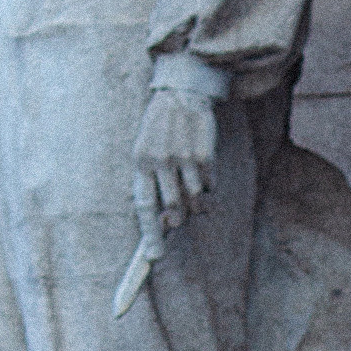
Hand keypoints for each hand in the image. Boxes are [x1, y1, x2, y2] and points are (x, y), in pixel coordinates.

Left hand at [131, 83, 216, 232]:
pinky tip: (200, 164)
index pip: (144, 206)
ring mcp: (183, 158)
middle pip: (173, 207)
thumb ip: (154, 185)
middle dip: (179, 216)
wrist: (181, 93)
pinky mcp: (204, 154)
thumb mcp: (147, 151)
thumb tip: (170, 222)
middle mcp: (160, 161)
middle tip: (180, 213)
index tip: (155, 257)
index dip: (150, 233)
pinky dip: (208, 181)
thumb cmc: (160, 129)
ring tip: (191, 181)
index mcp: (140, 162)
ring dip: (196, 199)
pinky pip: (210, 184)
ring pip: (194, 199)